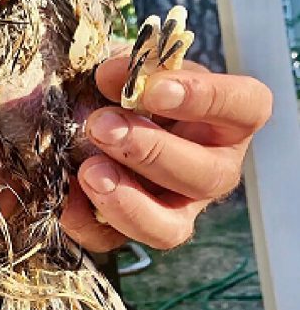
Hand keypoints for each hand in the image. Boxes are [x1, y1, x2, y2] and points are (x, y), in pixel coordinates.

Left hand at [61, 56, 272, 252]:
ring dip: (127, 200)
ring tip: (88, 171)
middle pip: (207, 175)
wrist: (91, 117)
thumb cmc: (129, 89)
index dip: (204, 98)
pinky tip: (64, 195)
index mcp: (227, 118)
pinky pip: (115, 241)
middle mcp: (213, 168)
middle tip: (101, 126)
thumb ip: (129, 67)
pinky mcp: (132, 230)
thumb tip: (113, 77)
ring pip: (171, 228)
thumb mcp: (133, 67)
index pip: (244, 106)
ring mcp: (178, 208)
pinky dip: (85, 220)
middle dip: (151, 152)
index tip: (153, 89)